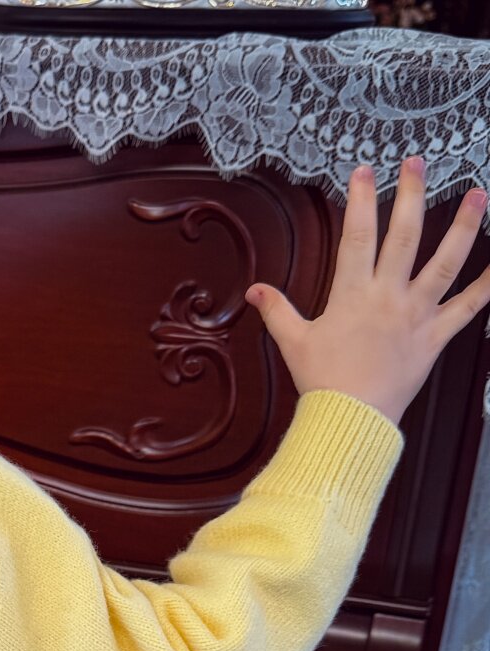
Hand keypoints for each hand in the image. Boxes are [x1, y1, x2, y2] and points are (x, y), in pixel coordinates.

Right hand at [245, 156, 489, 426]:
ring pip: (445, 264)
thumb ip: (277, 311)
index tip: (366, 171)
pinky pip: (468, 308)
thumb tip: (255, 290)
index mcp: (352, 295)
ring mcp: (415, 315)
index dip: (362, 200)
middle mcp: (388, 297)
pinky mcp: (434, 337)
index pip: (358, 236)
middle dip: (411, 196)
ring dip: (463, 227)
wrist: (350, 418)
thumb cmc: (322, 382)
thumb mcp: (293, 343)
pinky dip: (487, 286)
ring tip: (478, 195)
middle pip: (405, 237)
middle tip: (418, 163)